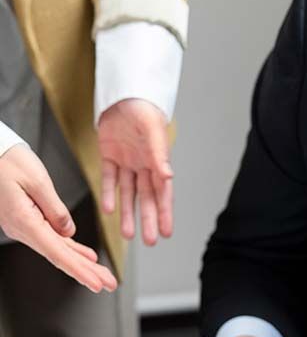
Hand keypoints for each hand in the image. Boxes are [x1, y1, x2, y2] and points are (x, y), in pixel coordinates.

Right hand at [0, 145, 116, 292]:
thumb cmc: (8, 161)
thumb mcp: (37, 181)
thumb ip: (56, 209)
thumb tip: (69, 232)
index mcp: (24, 221)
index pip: (58, 253)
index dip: (80, 270)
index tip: (97, 283)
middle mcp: (22, 229)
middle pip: (60, 256)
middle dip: (87, 272)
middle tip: (110, 283)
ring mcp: (24, 226)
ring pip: (58, 250)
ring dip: (81, 263)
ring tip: (103, 275)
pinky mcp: (27, 220)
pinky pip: (52, 239)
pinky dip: (70, 248)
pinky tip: (86, 257)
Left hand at [97, 98, 173, 244]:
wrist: (125, 94)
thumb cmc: (145, 111)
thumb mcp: (154, 132)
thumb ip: (160, 156)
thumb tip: (169, 177)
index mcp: (158, 162)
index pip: (163, 193)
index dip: (164, 213)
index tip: (166, 232)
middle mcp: (144, 166)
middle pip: (146, 198)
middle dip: (148, 220)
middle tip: (149, 241)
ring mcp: (127, 163)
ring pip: (128, 193)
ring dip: (128, 213)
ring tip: (128, 235)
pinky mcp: (110, 156)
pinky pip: (109, 179)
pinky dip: (108, 194)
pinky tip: (109, 210)